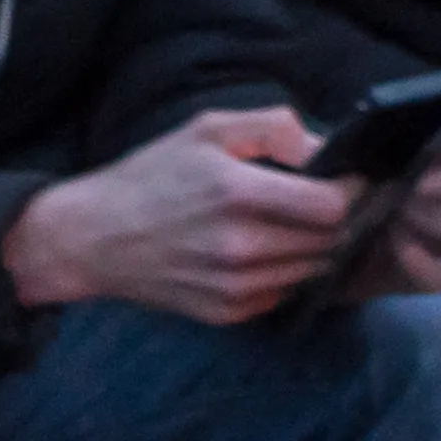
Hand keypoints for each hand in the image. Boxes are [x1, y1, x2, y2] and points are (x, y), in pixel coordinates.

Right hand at [1, 107, 356, 324]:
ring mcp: (233, 286)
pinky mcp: (226, 312)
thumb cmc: (152, 175)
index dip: (348, 189)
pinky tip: (265, 250)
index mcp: (238, 195)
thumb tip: (324, 147)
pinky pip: (283, 291)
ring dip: (313, 246)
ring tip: (291, 223)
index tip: (344, 178)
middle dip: (335, 218)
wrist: (92, 238)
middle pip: (329, 240)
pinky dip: (286, 271)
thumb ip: (274, 128)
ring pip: (312, 269)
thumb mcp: (209, 129)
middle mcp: (240, 247)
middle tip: (319, 199)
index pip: (332, 206)